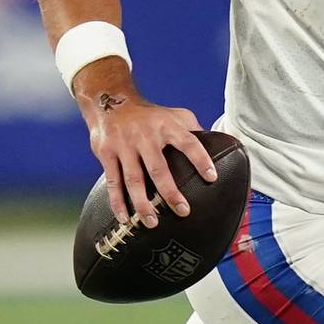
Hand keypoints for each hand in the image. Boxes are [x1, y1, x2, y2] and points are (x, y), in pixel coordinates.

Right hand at [84, 94, 217, 228]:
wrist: (109, 101)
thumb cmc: (148, 114)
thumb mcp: (173, 115)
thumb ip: (192, 129)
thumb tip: (217, 144)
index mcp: (166, 126)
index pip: (188, 142)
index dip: (200, 159)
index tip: (211, 177)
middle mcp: (146, 136)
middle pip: (159, 168)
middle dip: (170, 193)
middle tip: (183, 211)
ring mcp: (125, 145)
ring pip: (134, 179)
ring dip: (143, 203)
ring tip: (152, 222)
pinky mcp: (107, 153)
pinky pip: (113, 181)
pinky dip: (118, 201)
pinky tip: (125, 218)